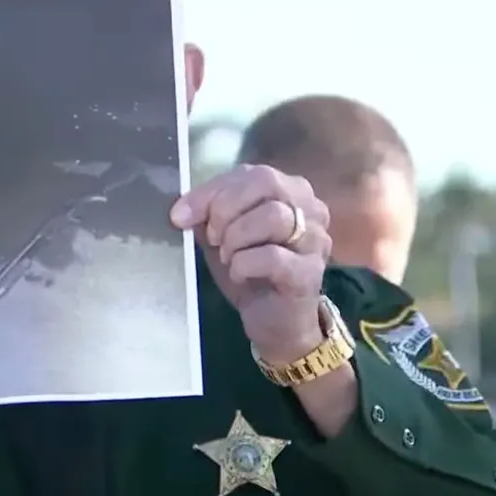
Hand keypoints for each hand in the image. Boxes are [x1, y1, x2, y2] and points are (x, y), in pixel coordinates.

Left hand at [170, 164, 331, 363]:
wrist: (275, 322)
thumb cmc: (250, 271)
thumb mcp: (222, 236)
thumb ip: (206, 215)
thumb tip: (181, 210)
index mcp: (288, 189)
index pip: (249, 173)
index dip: (210, 192)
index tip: (180, 216)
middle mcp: (310, 207)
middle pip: (266, 183)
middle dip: (226, 209)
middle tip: (213, 238)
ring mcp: (316, 239)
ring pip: (272, 216)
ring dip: (236, 238)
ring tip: (228, 257)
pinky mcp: (310, 271)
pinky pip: (273, 256)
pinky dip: (245, 264)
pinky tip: (239, 275)